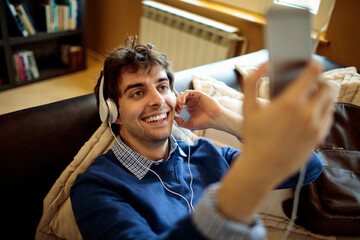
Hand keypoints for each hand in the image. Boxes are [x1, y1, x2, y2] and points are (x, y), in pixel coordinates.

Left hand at [174, 90, 222, 129]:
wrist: (214, 118)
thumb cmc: (204, 122)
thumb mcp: (190, 125)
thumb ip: (181, 123)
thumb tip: (173, 118)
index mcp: (189, 108)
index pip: (178, 105)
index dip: (175, 108)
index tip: (177, 113)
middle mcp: (191, 102)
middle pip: (179, 99)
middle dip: (176, 104)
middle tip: (178, 110)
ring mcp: (194, 97)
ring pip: (182, 95)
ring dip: (179, 99)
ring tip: (180, 106)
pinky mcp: (198, 94)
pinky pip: (187, 92)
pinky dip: (183, 96)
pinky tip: (183, 102)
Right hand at [218, 60, 334, 223]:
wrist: (262, 167)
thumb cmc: (254, 137)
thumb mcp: (247, 107)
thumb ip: (252, 81)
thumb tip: (264, 64)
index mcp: (290, 102)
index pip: (313, 73)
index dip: (313, 63)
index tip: (309, 62)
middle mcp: (307, 113)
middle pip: (326, 85)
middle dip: (319, 79)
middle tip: (309, 79)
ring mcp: (316, 126)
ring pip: (329, 101)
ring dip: (323, 93)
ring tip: (312, 93)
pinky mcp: (319, 137)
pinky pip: (328, 116)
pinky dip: (323, 109)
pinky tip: (312, 110)